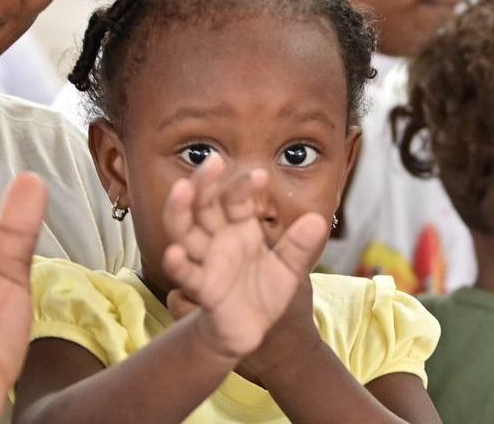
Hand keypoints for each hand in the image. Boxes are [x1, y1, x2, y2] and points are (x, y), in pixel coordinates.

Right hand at [159, 155, 328, 362]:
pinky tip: (175, 252)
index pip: (235, 199)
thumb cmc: (263, 294)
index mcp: (238, 229)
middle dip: (204, 183)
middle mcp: (217, 240)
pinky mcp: (202, 289)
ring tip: (182, 189)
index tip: (261, 176)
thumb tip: (318, 219)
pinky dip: (178, 264)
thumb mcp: (289, 268)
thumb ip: (300, 246)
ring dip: (180, 210)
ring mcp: (206, 262)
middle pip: (203, 205)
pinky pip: (187, 274)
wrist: (249, 332)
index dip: (243, 186)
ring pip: (184, 231)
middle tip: (212, 161)